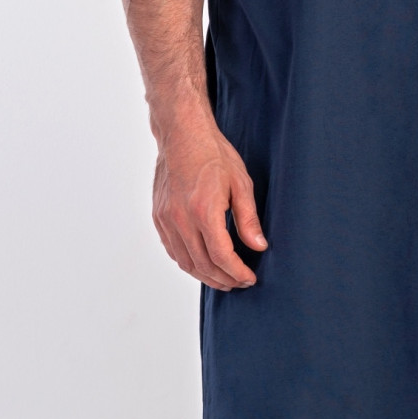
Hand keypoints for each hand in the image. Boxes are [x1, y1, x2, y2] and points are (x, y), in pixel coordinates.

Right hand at [152, 123, 266, 290]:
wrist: (182, 135)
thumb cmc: (214, 155)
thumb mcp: (241, 183)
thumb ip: (248, 219)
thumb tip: (259, 246)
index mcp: (203, 211)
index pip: (221, 256)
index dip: (237, 272)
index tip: (250, 278)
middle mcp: (181, 219)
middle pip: (203, 264)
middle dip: (224, 279)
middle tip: (239, 283)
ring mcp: (166, 219)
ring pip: (185, 262)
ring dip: (205, 276)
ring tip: (223, 280)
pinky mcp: (159, 217)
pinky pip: (172, 250)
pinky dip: (188, 263)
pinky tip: (202, 264)